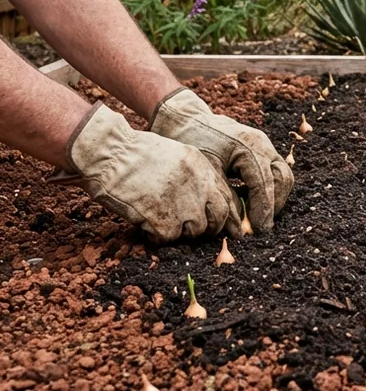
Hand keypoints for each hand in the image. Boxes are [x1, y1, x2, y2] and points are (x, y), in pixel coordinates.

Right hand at [65, 104, 241, 242]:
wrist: (111, 153)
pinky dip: (158, 234)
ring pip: (195, 230)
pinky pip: (169, 238)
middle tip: (198, 231)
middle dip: (211, 228)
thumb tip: (207, 199)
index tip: (229, 225)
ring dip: (181, 230)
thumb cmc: (138, 153)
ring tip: (164, 219)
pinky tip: (147, 222)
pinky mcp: (163, 220)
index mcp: (203, 168)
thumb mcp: (178, 155)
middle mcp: (198, 186)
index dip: (229, 215)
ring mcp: (182, 204)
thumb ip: (197, 175)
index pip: (227, 197)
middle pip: (217, 218)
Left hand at [149, 88, 293, 231]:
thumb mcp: (206, 173)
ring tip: (254, 216)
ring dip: (273, 197)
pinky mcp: (261, 149)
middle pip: (282, 178)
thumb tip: (239, 230)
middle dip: (274, 205)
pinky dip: (267, 188)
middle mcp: (262, 144)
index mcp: (249, 146)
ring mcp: (264, 145)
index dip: (263, 210)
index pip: (264, 184)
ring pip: (282, 175)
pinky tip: (247, 200)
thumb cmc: (192, 142)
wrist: (186, 119)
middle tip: (259, 226)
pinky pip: (273, 171)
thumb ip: (225, 200)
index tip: (258, 231)